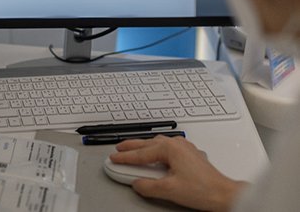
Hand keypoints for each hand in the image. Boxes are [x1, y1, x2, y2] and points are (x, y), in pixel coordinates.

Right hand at [109, 135, 246, 210]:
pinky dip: (155, 149)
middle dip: (131, 147)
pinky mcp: (189, 154)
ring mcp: (183, 148)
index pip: (141, 154)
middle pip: (147, 144)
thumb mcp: (170, 190)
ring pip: (156, 143)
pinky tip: (153, 154)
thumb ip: (148, 186)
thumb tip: (137, 183)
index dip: (125, 158)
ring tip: (131, 150)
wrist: (224, 194)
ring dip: (142, 147)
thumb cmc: (204, 190)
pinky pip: (166, 147)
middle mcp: (176, 144)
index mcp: (170, 149)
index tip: (114, 159)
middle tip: (118, 150)